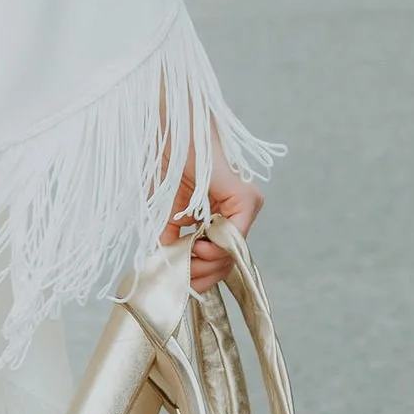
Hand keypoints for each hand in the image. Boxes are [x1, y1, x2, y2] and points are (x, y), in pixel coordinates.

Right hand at [169, 144, 263, 293]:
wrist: (174, 131)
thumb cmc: (170, 163)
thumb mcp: (167, 213)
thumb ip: (172, 241)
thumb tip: (173, 273)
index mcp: (221, 214)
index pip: (219, 257)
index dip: (200, 275)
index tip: (180, 282)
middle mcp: (239, 212)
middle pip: (228, 261)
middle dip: (203, 275)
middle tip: (183, 277)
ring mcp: (246, 206)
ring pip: (232, 254)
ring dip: (207, 264)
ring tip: (187, 259)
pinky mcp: (246, 199)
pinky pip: (234, 238)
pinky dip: (216, 249)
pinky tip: (198, 248)